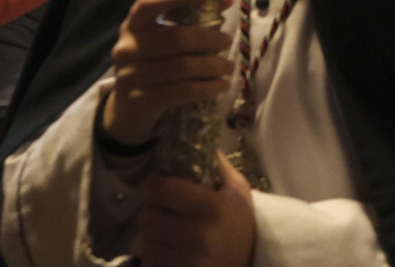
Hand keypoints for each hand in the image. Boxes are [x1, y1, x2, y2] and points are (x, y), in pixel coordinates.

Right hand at [100, 0, 233, 148]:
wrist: (127, 105)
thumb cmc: (154, 61)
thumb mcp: (165, 36)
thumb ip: (193, 17)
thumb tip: (227, 0)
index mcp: (133, 25)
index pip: (148, 3)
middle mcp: (127, 48)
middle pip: (176, 38)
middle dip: (209, 39)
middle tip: (227, 41)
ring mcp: (131, 75)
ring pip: (183, 67)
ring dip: (213, 65)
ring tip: (228, 67)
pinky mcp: (141, 99)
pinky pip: (183, 91)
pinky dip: (208, 87)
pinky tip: (221, 85)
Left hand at [139, 153, 254, 266]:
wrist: (250, 262)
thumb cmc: (240, 224)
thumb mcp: (238, 191)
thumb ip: (218, 167)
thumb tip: (199, 140)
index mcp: (212, 207)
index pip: (163, 190)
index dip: (152, 185)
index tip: (154, 185)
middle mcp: (198, 233)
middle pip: (148, 216)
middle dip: (150, 210)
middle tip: (159, 209)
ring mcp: (187, 258)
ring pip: (145, 240)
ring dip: (150, 234)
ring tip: (164, 231)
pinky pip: (149, 260)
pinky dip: (154, 253)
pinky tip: (168, 249)